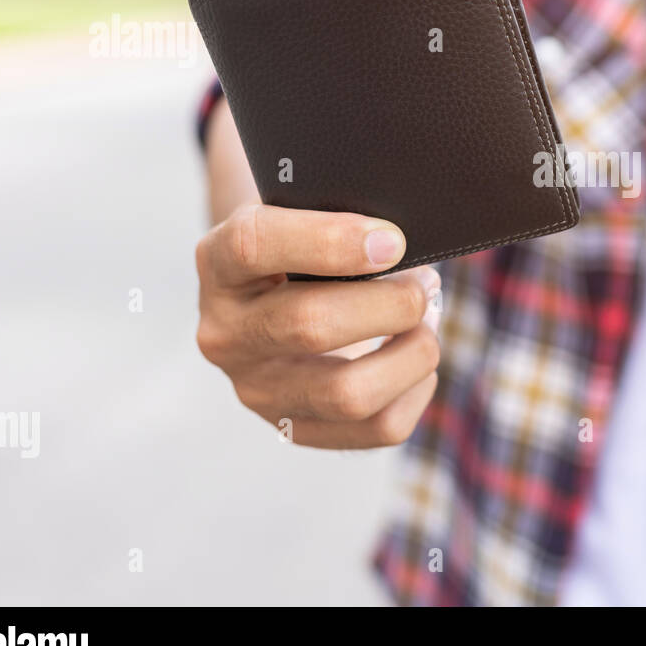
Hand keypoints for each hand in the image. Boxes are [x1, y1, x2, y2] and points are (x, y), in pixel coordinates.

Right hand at [194, 203, 440, 447]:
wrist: (273, 298)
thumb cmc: (304, 249)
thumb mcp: (301, 216)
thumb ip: (337, 217)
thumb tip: (401, 244)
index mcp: (219, 264)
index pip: (253, 245)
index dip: (330, 240)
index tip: (392, 240)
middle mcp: (225, 333)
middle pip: (311, 325)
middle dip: (391, 303)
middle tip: (423, 285)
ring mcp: (256, 390)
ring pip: (349, 393)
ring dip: (412, 353)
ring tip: (426, 322)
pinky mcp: (294, 429)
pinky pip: (378, 428)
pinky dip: (416, 390)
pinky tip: (415, 360)